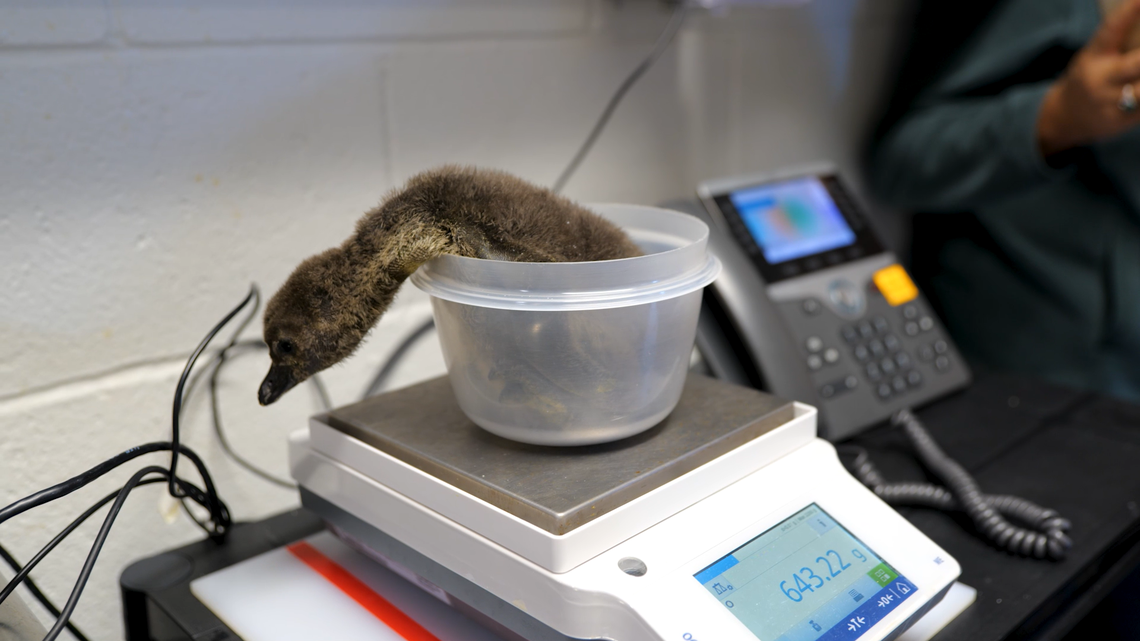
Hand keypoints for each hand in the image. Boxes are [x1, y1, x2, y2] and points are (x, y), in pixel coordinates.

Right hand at [1037, 0, 1139, 156]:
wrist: (1064, 118)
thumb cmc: (1088, 78)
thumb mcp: (1093, 57)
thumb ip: (1117, 45)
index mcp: (1093, 58)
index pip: (1110, 32)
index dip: (1127, 14)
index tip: (1139, 0)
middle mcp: (1101, 80)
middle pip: (1136, 65)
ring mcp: (1111, 102)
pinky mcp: (1122, 120)